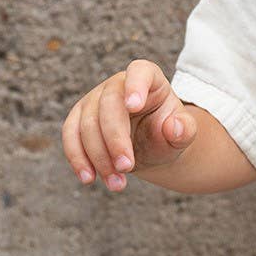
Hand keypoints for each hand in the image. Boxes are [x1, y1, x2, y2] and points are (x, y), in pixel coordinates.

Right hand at [61, 59, 198, 191]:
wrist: (149, 148)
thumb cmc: (166, 135)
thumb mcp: (183, 134)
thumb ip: (185, 130)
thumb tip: (175, 127)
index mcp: (149, 78)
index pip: (140, 71)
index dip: (135, 85)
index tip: (133, 106)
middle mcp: (118, 84)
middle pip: (109, 105)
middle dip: (115, 139)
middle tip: (127, 167)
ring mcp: (95, 100)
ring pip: (87, 124)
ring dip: (99, 157)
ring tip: (117, 183)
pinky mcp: (79, 119)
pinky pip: (71, 135)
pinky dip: (78, 158)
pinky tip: (89, 178)